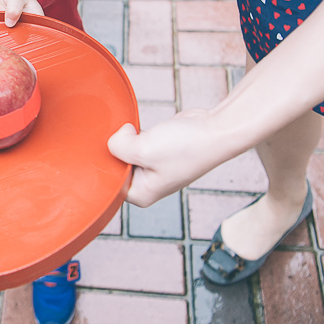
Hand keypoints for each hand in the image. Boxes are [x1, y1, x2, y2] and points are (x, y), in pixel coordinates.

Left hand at [106, 111, 229, 206]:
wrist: (214, 130)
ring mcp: (153, 167)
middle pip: (116, 164)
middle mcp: (146, 185)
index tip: (117, 147)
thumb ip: (118, 146)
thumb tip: (115, 136)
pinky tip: (145, 129)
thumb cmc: (185, 147)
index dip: (109, 160)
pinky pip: (136, 142)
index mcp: (141, 195)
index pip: (109, 181)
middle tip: (128, 136)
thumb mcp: (144, 148)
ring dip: (128, 139)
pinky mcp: (157, 151)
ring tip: (141, 133)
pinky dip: (136, 133)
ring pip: (125, 151)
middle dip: (118, 148)